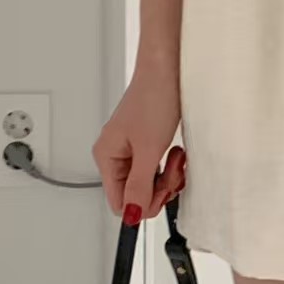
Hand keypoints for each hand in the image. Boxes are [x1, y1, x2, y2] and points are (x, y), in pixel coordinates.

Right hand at [92, 61, 184, 222]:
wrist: (168, 69)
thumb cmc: (155, 97)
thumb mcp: (148, 149)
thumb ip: (139, 185)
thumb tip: (131, 215)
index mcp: (107, 156)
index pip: (120, 201)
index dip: (143, 204)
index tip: (163, 193)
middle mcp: (116, 154)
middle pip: (136, 193)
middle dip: (160, 187)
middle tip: (173, 170)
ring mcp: (132, 148)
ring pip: (150, 181)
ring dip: (168, 175)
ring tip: (175, 155)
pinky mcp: (148, 142)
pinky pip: (157, 167)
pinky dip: (170, 164)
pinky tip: (176, 151)